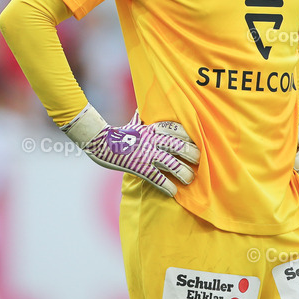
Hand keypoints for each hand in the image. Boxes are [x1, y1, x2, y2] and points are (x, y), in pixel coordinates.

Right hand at [62, 104, 199, 195]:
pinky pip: (157, 177)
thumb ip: (143, 117)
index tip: (197, 142)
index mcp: (152, 128)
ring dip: (183, 172)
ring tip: (190, 179)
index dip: (188, 136)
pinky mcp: (139, 166)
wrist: (99, 142)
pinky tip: (173, 192)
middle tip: (199, 161)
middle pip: (178, 145)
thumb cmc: (118, 133)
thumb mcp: (134, 122)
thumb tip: (143, 106)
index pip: (176, 129)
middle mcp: (152, 140)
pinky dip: (166, 185)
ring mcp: (146, 153)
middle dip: (191, 153)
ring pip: (171, 163)